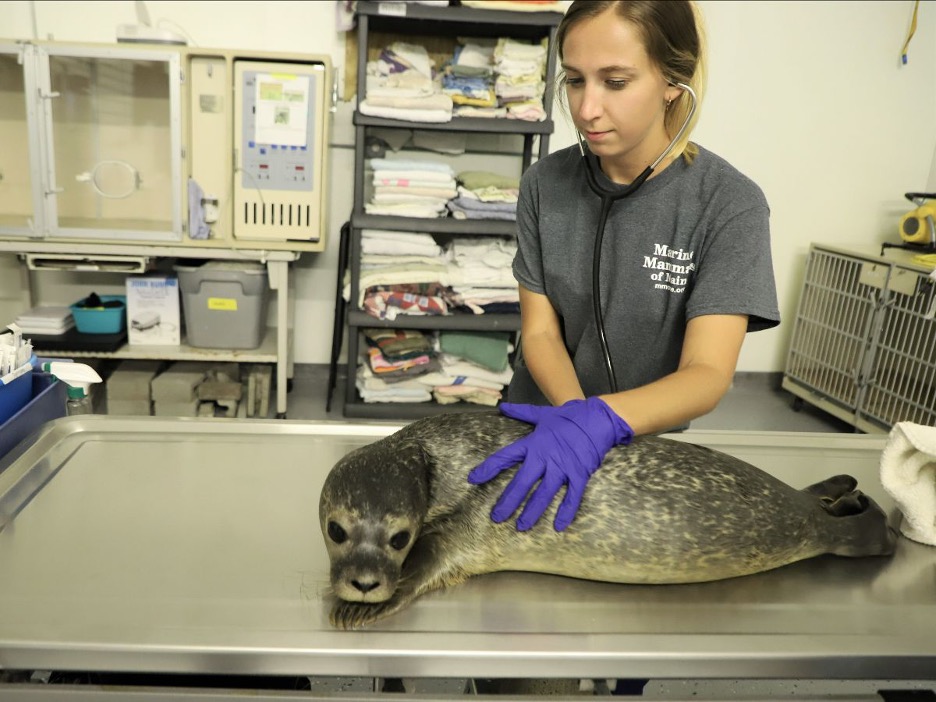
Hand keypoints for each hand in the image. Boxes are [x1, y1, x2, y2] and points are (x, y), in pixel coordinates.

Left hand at [468, 397, 633, 530]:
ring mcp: (563, 467)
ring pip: (544, 493)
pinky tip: (558, 526)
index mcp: (533, 443)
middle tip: (496, 517)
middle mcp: (545, 457)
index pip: (505, 457)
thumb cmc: (569, 416)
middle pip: (522, 482)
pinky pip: (572, 497)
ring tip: (521, 526)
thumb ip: (521, 412)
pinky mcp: (579, 474)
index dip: (488, 468)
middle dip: (508, 501)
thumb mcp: (542, 414)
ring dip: (532, 511)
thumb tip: (502, 406)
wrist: (598, 418)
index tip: (473, 479)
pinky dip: (566, 512)